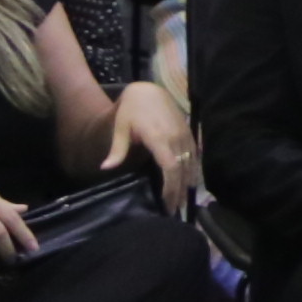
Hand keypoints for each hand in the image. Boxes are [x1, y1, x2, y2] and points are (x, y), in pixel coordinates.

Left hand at [113, 85, 197, 212]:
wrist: (149, 91)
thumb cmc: (131, 111)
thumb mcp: (120, 128)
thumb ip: (117, 150)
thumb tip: (106, 168)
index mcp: (159, 138)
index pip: (170, 168)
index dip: (171, 187)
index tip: (167, 203)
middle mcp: (176, 138)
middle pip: (182, 170)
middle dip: (179, 191)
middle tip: (174, 209)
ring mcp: (185, 135)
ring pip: (191, 164)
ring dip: (187, 183)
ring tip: (181, 200)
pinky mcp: (189, 133)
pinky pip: (195, 156)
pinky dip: (192, 171)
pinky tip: (189, 183)